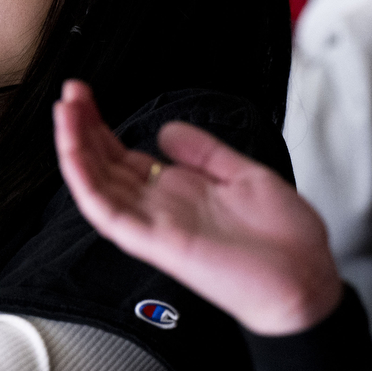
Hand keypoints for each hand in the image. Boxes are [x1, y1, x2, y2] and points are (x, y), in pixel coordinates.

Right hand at [53, 80, 342, 335]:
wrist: (306, 280)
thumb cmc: (283, 239)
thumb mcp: (244, 176)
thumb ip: (204, 153)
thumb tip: (166, 130)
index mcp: (177, 191)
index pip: (122, 156)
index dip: (100, 126)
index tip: (85, 95)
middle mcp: (159, 207)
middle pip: (104, 165)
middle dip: (82, 127)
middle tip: (70, 91)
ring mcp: (155, 225)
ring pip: (98, 186)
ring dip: (76, 148)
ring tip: (65, 113)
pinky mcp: (156, 243)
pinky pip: (109, 216)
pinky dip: (86, 185)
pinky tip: (74, 155)